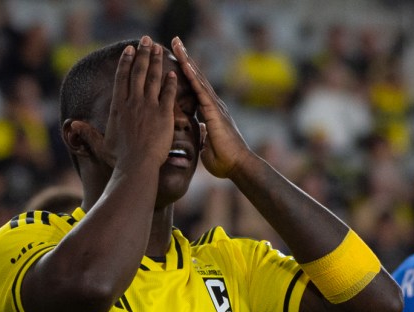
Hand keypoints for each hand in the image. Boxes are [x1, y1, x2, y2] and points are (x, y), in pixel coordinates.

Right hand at [74, 36, 177, 173]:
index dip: (126, 61)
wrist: (137, 166)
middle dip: (143, 53)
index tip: (129, 49)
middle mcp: (133, 102)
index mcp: (118, 107)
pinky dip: (170, 82)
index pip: (122, 78)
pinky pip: (168, 93)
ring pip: (154, 78)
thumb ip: (88, 133)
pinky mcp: (164, 114)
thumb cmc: (119, 159)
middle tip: (146, 40)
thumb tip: (73, 125)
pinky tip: (173, 73)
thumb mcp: (100, 145)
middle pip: (138, 72)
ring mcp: (150, 107)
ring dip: (157, 61)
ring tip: (159, 49)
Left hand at [171, 36, 249, 178]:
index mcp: (210, 113)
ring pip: (199, 79)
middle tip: (175, 41)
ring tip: (177, 44)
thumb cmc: (225, 162)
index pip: (196, 88)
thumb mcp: (208, 146)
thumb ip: (204, 136)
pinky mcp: (215, 112)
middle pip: (197, 77)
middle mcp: (213, 105)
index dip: (186, 74)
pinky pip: (202, 91)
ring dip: (187, 60)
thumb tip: (201, 132)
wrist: (238, 167)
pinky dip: (193, 77)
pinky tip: (185, 64)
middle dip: (185, 59)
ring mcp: (215, 107)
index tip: (177, 59)